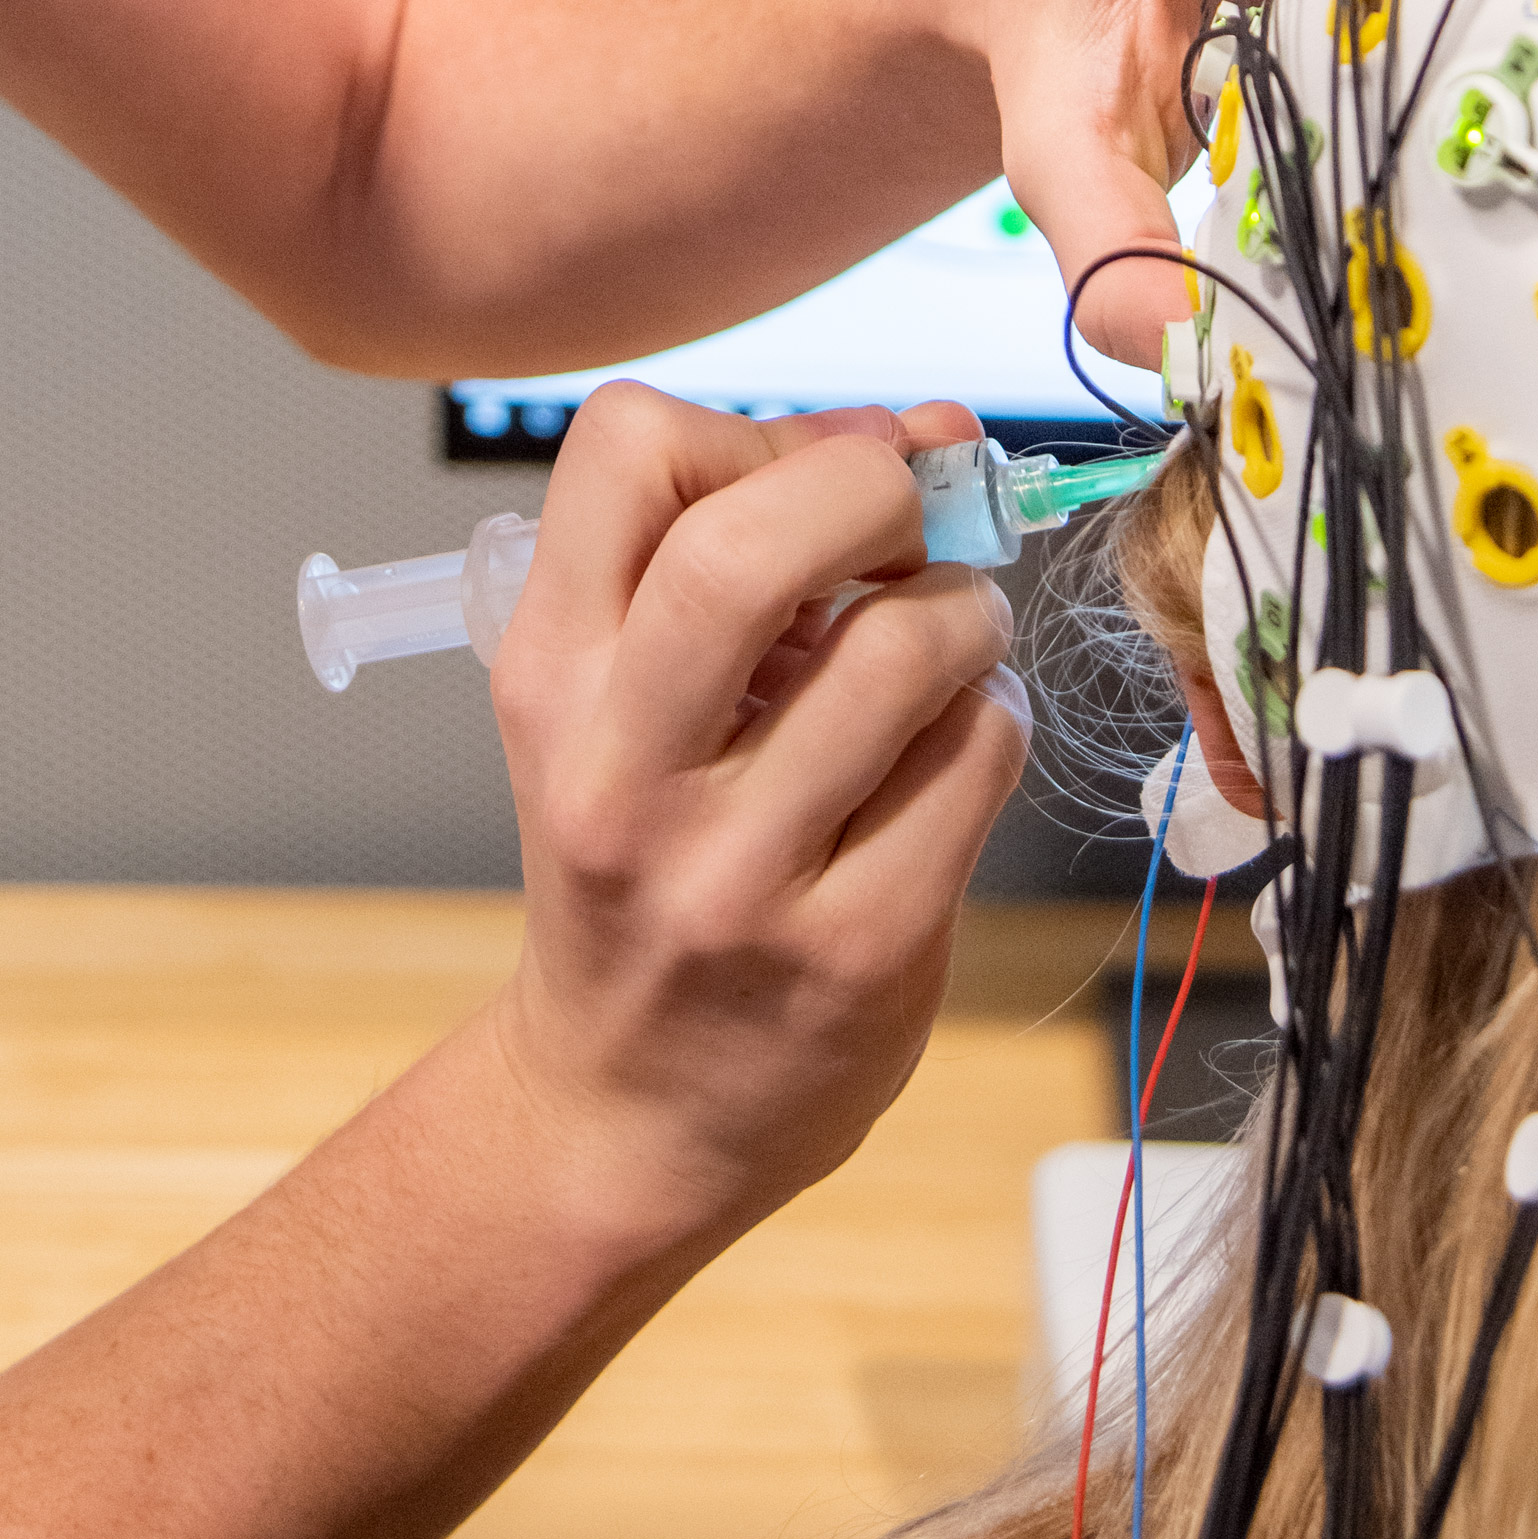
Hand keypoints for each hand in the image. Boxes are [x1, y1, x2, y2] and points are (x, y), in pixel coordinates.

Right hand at [480, 381, 1029, 1253]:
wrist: (623, 1109)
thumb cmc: (644, 862)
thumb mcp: (622, 702)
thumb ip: (751, 553)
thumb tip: (929, 428)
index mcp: (548, 681)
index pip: (626, 449)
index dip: (750, 430)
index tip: (804, 480)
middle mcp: (624, 775)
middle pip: (754, 542)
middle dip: (873, 492)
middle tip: (904, 528)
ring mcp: (741, 876)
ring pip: (906, 645)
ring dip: (961, 613)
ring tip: (939, 648)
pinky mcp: (858, 953)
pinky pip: (976, 758)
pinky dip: (989, 721)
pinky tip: (947, 752)